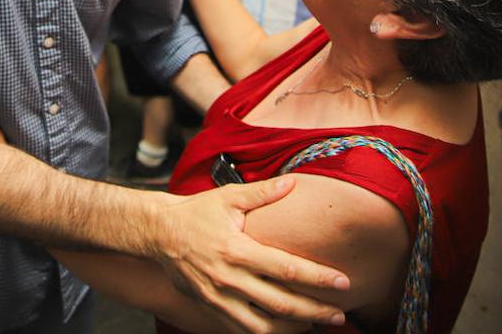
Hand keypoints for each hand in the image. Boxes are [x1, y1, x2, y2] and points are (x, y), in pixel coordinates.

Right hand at [154, 177, 348, 332]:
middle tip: (339, 315)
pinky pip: (242, 329)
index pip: (286, 268)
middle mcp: (229, 278)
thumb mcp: (228, 197)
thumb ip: (262, 193)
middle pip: (281, 304)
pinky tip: (283, 329)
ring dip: (292, 329)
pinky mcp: (210, 307)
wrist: (159, 232)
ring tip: (315, 326)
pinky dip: (266, 332)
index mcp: (237, 250)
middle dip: (314, 311)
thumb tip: (293, 183)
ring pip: (262, 326)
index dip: (318, 278)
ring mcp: (218, 297)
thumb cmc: (196, 212)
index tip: (343, 283)